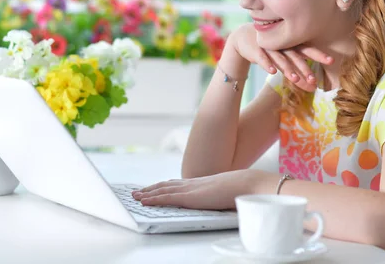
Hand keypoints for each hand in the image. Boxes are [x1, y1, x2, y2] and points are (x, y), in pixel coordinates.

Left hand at [131, 169, 272, 210]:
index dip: (165, 185)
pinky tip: (144, 201)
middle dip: (152, 188)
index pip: (178, 183)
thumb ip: (220, 196)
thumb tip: (223, 200)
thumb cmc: (243, 189)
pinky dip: (153, 199)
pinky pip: (167, 198)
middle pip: (167, 184)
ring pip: (163, 190)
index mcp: (202, 183)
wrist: (248, 184)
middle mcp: (193, 183)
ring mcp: (191, 189)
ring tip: (136, 196)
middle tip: (138, 191)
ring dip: (148, 193)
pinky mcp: (190, 197)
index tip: (155, 187)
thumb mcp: (228, 192)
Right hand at [228, 24, 333, 92]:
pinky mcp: (256, 51)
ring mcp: (269, 47)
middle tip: (313, 79)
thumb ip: (298, 70)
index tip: (331, 61)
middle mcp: (282, 45)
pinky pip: (262, 58)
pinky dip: (267, 64)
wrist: (244, 37)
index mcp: (291, 45)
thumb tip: (313, 87)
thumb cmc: (270, 49)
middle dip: (304, 68)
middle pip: (295, 57)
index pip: (307, 50)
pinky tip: (272, 72)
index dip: (319, 55)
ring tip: (294, 79)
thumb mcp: (285, 57)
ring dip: (287, 69)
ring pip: (280, 59)